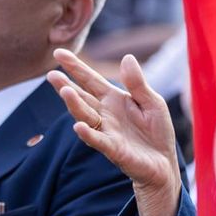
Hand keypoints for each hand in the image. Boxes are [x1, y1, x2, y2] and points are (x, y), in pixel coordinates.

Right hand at [48, 50, 180, 215]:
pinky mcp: (113, 150)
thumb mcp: (152, 102)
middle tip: (51, 75)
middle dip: (67, 86)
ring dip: (75, 105)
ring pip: (86, 116)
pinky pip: (98, 141)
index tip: (58, 52)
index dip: (76, 67)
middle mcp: (105, 114)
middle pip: (82, 97)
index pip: (91, 80)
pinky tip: (79, 127)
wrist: (163, 163)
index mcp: (114, 99)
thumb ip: (138, 83)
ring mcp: (107, 131)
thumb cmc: (156, 132)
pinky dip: (88, 134)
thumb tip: (127, 57)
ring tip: (66, 91)